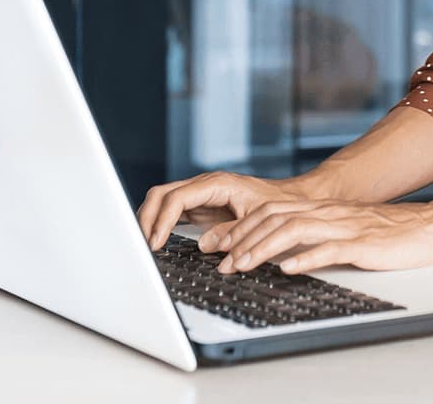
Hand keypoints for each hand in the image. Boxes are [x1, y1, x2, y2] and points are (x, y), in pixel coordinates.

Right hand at [137, 171, 327, 249]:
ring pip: (162, 200)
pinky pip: (172, 210)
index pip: (178, 198)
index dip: (162, 221)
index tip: (155, 243)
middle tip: (142, 246)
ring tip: (144, 246)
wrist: (291, 201)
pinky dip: (159, 224)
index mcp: (218, 184)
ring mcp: (200, 194)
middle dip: (147, 218)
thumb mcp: (258, 221)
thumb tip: (205, 245)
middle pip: (162, 194)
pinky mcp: (200, 206)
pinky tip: (156, 241)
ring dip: (149, 220)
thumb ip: (232, 233)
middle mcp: (205, 185)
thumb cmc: (279, 208)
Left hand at [200, 200, 432, 275]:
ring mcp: (345, 227)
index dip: (242, 227)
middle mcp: (330, 214)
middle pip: (275, 218)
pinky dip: (306, 259)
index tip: (220, 245)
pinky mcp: (363, 244)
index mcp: (324, 210)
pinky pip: (330, 249)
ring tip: (244, 265)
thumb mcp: (349, 231)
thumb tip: (286, 254)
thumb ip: (319, 237)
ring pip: (294, 230)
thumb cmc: (394, 234)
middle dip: (243, 238)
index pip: (272, 212)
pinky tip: (289, 269)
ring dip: (264, 248)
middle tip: (221, 260)